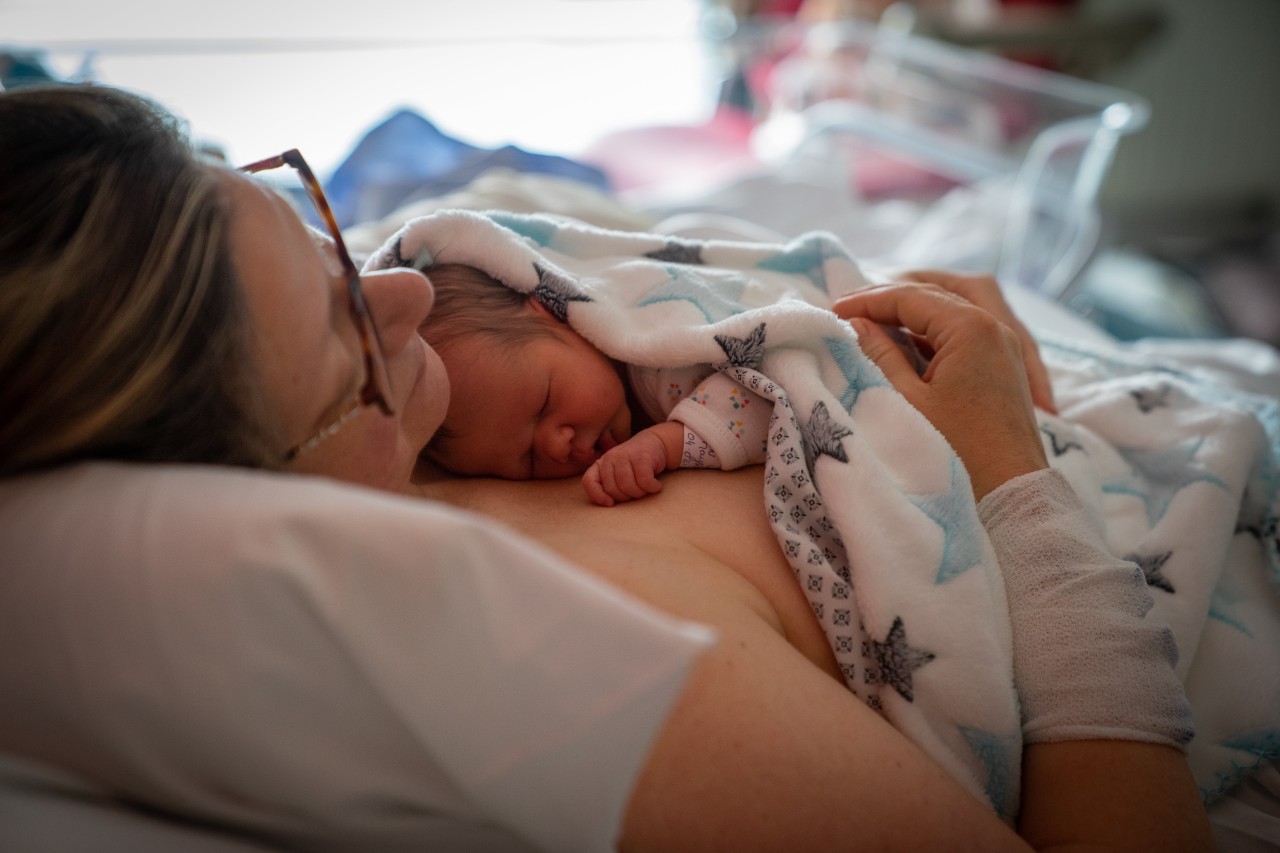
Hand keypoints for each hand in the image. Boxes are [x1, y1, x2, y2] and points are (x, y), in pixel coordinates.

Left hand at [582, 428, 673, 506]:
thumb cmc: (634, 467)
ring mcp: (624, 455)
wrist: (654, 444)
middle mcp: (609, 458)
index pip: (589, 482)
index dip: (598, 496)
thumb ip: (609, 487)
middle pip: (612, 489)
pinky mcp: (641, 456)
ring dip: (640, 493)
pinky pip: (644, 481)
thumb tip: (609, 503)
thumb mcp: (617, 475)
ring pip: (628, 486)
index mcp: (600, 465)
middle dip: (626, 497)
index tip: (610, 503)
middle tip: (636, 492)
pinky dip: (652, 487)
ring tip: (646, 488)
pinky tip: (655, 485)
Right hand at [832, 279, 1048, 500]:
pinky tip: (906, 344)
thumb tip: (855, 324)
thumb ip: (878, 355)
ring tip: (875, 320)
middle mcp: (995, 326)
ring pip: (955, 305)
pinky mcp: (1004, 365)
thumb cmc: (958, 452)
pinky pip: (967, 329)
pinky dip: (935, 328)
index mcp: (972, 327)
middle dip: (890, 297)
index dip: (867, 300)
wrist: (1012, 496)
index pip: (910, 297)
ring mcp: (1004, 344)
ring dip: (915, 308)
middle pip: (935, 293)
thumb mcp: (907, 401)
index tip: (832, 309)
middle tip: (849, 308)